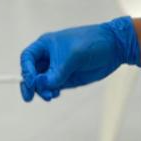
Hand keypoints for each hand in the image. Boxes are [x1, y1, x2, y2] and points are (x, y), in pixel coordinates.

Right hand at [19, 16, 140, 101]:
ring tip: (50, 96)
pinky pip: (52, 87)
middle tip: (29, 97)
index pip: (27, 58)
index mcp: (46, 45)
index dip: (26, 71)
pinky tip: (54, 94)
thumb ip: (55, 73)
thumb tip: (39, 85)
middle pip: (31, 73)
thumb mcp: (72, 57)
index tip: (31, 82)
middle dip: (30, 85)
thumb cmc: (91, 43)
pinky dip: (50, 92)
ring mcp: (57, 68)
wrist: (114, 48)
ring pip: (41, 83)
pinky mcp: (66, 78)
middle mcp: (49, 57)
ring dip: (42, 91)